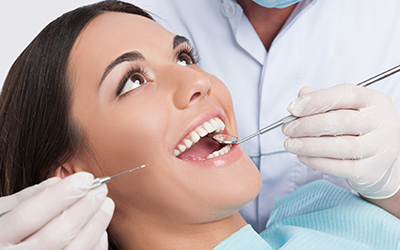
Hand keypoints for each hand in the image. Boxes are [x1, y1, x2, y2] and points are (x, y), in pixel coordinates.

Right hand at [0, 172, 113, 249]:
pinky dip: (94, 245)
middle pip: (55, 235)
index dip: (61, 195)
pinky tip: (100, 230)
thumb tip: (57, 182)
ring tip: (106, 204)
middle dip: (84, 208)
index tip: (86, 179)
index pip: (29, 215)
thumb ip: (24, 199)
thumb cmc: (1, 234)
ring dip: (95, 225)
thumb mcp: (0, 214)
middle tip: (100, 190)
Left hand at [282, 84, 399, 198]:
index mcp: (375, 101)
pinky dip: (317, 162)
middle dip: (307, 125)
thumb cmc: (358, 130)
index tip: (292, 108)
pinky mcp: (372, 171)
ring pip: (341, 146)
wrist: (381, 161)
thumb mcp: (346, 109)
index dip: (316, 100)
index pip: (346, 94)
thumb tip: (302, 94)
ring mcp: (380, 148)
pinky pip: (341, 167)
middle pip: (341, 121)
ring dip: (309, 145)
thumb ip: (324, 99)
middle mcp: (383, 123)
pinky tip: (302, 157)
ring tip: (290, 144)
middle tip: (288, 129)